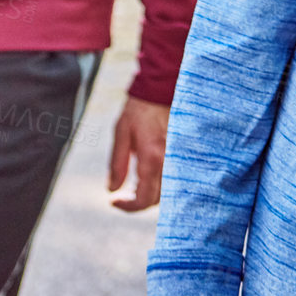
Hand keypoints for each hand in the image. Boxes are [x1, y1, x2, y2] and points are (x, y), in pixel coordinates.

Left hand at [108, 95, 169, 211]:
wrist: (160, 89)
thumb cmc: (138, 109)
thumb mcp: (121, 133)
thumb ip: (117, 164)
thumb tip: (112, 189)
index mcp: (152, 157)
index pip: (143, 198)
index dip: (127, 207)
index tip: (114, 202)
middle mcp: (169, 161)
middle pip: (157, 200)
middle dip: (138, 202)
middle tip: (122, 196)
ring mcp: (179, 158)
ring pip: (168, 193)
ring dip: (150, 195)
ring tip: (134, 187)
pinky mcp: (183, 154)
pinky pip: (175, 180)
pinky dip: (161, 186)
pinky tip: (149, 178)